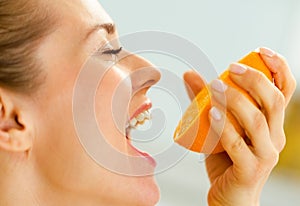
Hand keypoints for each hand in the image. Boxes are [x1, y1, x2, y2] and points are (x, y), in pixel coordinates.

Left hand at [183, 48, 296, 205]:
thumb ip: (205, 101)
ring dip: (236, 100)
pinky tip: (211, 113)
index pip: (284, 91)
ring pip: (257, 121)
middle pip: (273, 101)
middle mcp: (274, 138)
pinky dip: (225, 127)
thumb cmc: (226, 160)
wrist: (230, 198)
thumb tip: (190, 74)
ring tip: (215, 86)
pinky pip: (238, 145)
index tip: (260, 51)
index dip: (278, 68)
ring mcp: (264, 155)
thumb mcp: (218, 127)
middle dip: (255, 79)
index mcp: (271, 125)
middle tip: (231, 67)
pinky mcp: (249, 170)